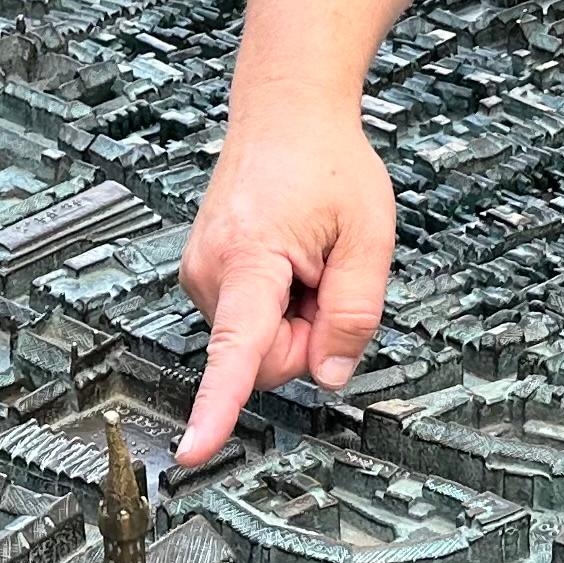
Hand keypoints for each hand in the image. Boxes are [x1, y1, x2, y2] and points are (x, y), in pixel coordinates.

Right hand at [175, 101, 396, 467]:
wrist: (286, 114)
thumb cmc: (325, 162)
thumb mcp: (369, 236)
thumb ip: (354, 312)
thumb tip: (328, 375)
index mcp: (249, 258)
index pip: (236, 349)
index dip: (216, 407)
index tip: (194, 449)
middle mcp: (209, 271)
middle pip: (264, 359)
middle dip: (308, 338)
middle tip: (330, 278)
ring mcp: (201, 274)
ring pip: (258, 343)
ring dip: (295, 318)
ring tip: (309, 259)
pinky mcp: (205, 276)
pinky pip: (249, 322)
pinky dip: (279, 305)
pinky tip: (292, 262)